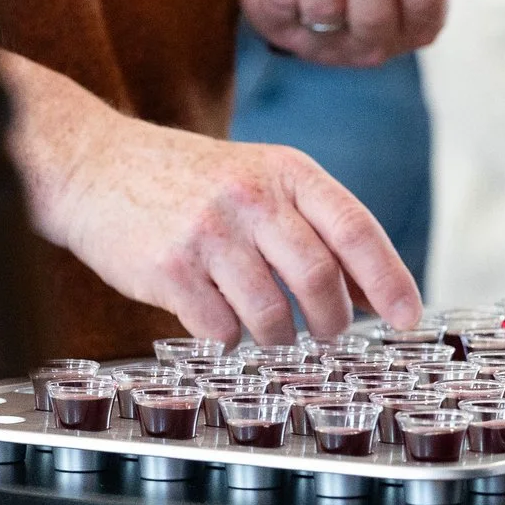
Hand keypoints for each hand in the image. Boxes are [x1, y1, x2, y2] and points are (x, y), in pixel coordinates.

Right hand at [38, 104, 420, 345]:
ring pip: (272, 314)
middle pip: (320, 279)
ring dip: (280, 337)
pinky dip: (228, 339)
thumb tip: (375, 292)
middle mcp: (251, 197)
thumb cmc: (187, 181)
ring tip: (271, 331)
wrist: (95, 166)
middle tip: (330, 335)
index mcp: (286, 171)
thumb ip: (315, 226)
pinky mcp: (169, 269)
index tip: (409, 319)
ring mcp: (208, 233)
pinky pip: (220, 330)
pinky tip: (219, 322)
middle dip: (334, 321)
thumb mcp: (259, 179)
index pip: (356, 230)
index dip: (390, 280)